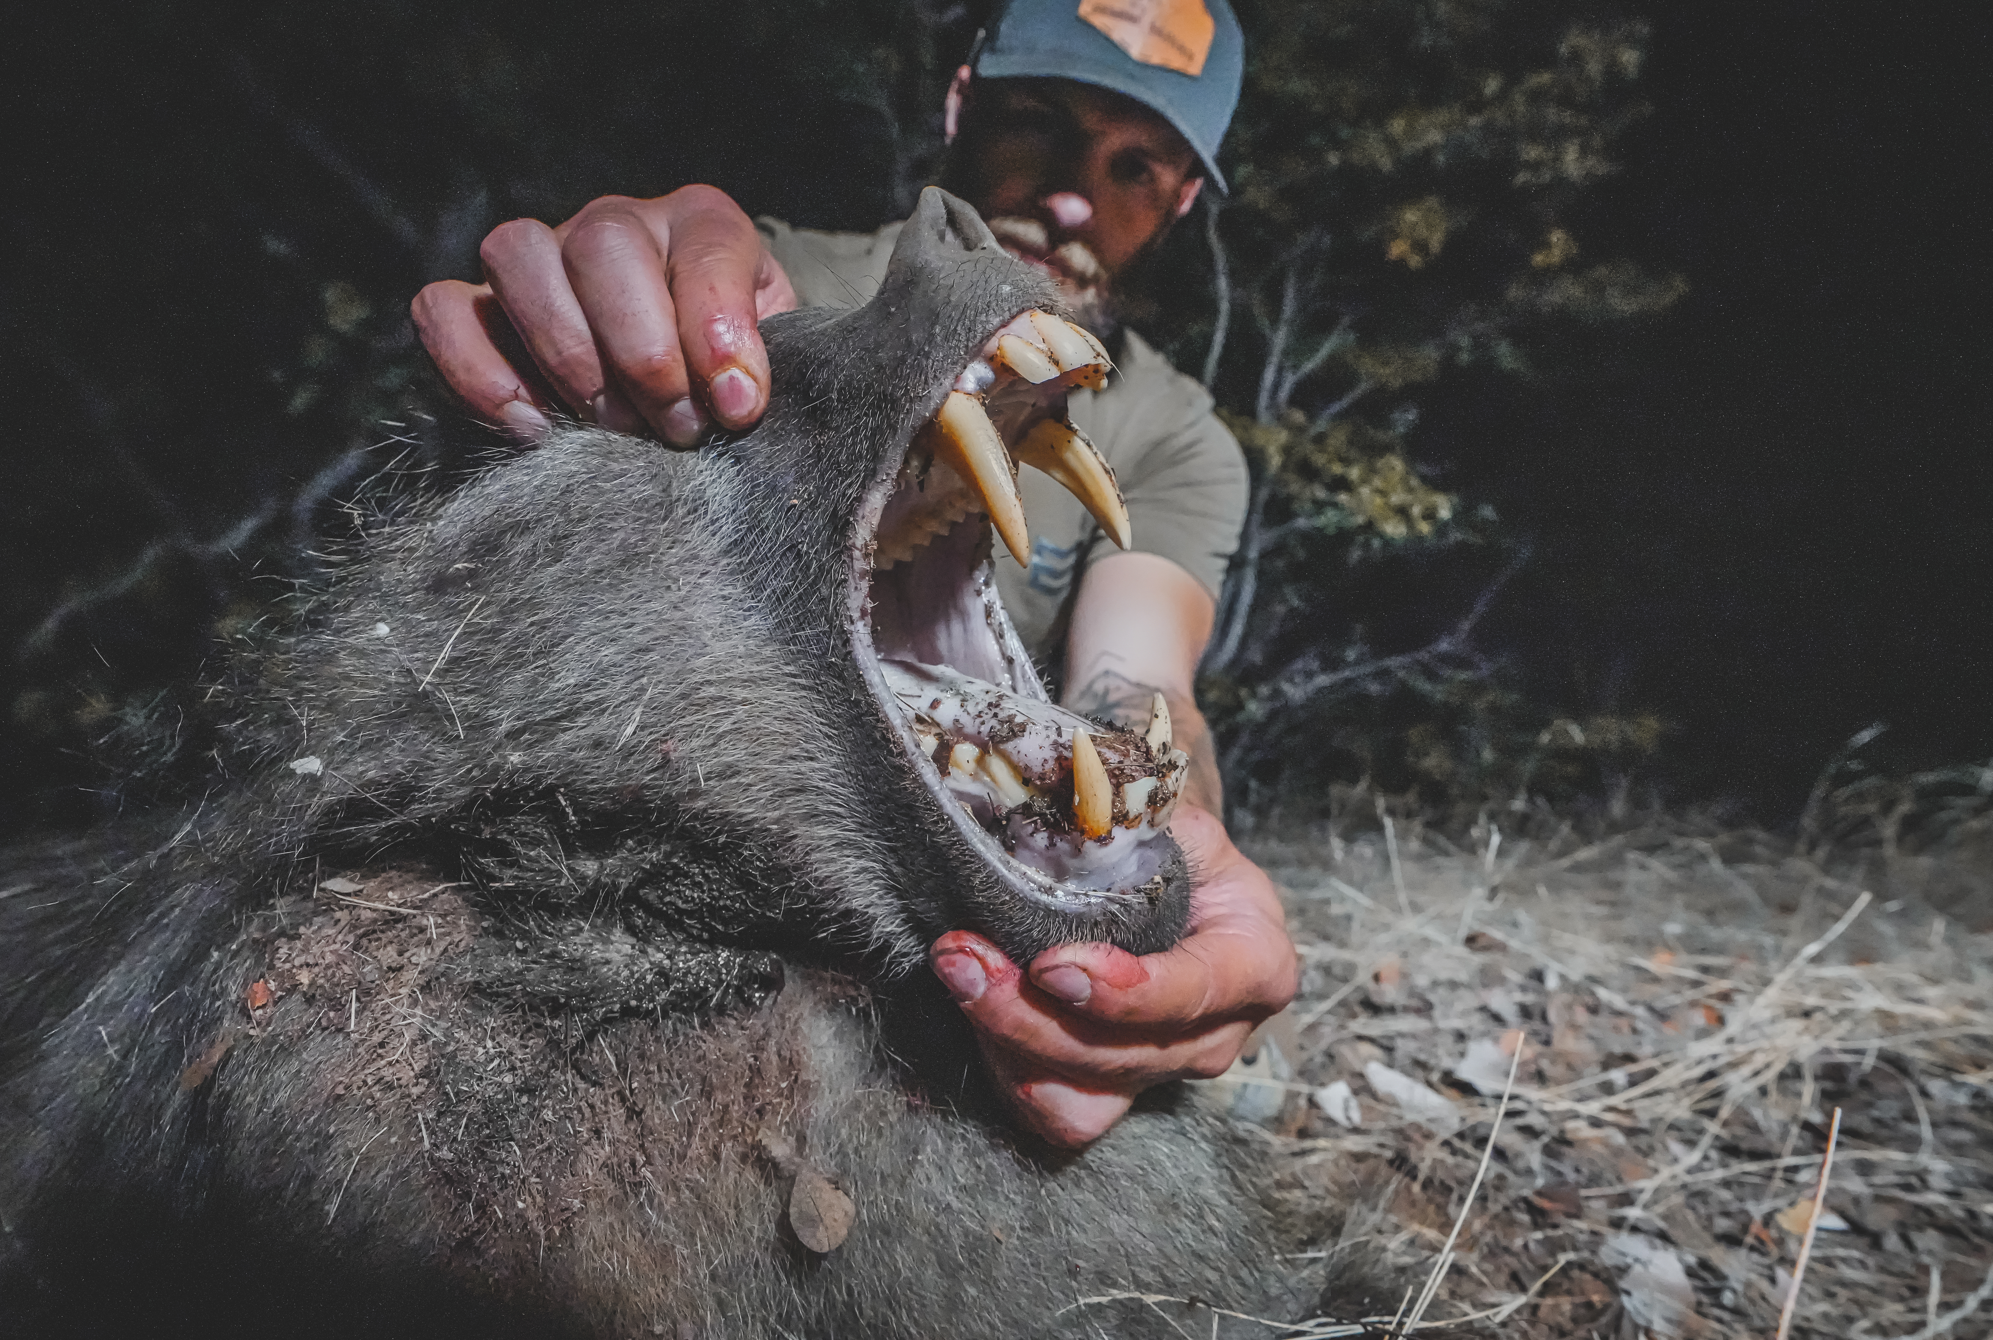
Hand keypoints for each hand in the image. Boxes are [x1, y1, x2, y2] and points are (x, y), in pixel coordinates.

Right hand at [411, 185, 797, 445]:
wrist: (682, 410)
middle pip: (602, 244)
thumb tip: (736, 400)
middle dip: (642, 352)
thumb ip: (763, 373)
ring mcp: (541, 261)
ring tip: (611, 430)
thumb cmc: (732, 388)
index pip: (706, 245)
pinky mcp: (479, 309)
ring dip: (566, 355)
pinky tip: (534, 427)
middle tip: (676, 428)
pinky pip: (445, 309)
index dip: (717, 326)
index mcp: (702, 226)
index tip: (737, 406)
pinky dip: (478, 369)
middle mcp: (616, 226)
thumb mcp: (768, 374)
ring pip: (517, 254)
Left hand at [928, 804, 1296, 1147]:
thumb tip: (1061, 812)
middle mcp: (1218, 1033)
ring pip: (1086, 1098)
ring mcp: (1162, 1071)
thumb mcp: (1173, 820)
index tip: (1052, 964)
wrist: (1165, 876)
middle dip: (1034, 1015)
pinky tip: (976, 1013)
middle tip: (965, 956)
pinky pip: (1057, 1112)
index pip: (1196, 993)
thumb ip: (1133, 824)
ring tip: (960, 975)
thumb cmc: (1173, 846)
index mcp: (1255, 962)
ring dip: (1010, 1045)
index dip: (1125, 990)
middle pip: (1125, 1055)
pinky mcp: (1112, 1092)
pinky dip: (1008, 1072)